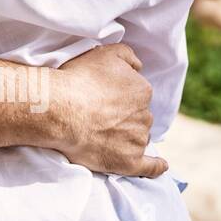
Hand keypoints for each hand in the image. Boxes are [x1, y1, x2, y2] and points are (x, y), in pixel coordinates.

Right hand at [49, 44, 166, 178]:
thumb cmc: (79, 79)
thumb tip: (140, 66)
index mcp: (142, 91)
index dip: (119, 97)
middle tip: (98, 115)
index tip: (103, 98)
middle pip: (138, 117)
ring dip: (127, 136)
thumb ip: (128, 55)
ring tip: (101, 134)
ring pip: (138, 137)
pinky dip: (156, 166)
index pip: (137, 95)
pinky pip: (150, 167)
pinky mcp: (129, 162)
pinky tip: (160, 165)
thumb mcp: (105, 52)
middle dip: (124, 116)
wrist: (60, 109)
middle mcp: (145, 115)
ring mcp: (137, 140)